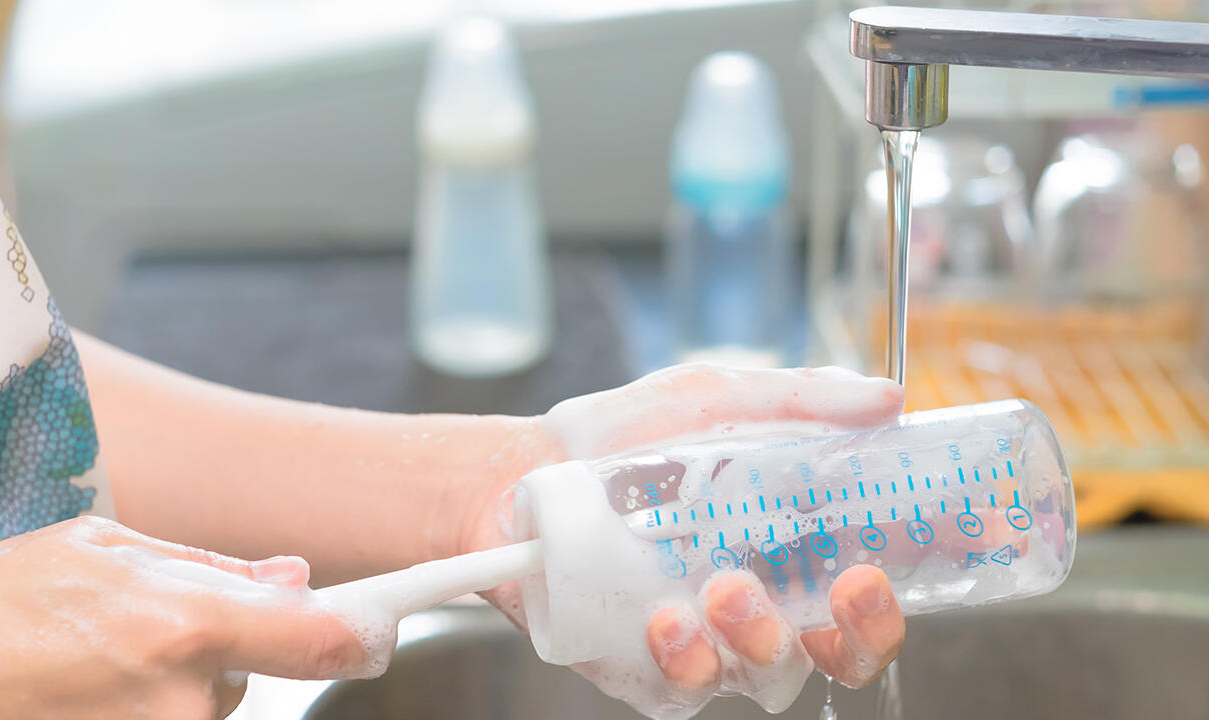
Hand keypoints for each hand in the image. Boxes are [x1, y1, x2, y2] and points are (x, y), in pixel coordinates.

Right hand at [0, 516, 389, 719]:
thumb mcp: (100, 549)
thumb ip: (212, 569)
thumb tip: (293, 578)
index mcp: (185, 625)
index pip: (327, 640)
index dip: (366, 631)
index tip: (382, 622)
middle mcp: (183, 702)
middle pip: (260, 672)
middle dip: (227, 644)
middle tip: (150, 625)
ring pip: (213, 706)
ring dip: (181, 681)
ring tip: (103, 658)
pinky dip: (151, 705)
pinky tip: (93, 687)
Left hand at [464, 364, 906, 715]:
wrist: (523, 471)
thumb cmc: (621, 436)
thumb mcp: (714, 397)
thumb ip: (798, 399)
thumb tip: (888, 398)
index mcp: (786, 547)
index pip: (865, 588)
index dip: (909, 585)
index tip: (938, 554)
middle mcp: (755, 601)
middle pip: (838, 653)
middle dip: (862, 634)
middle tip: (852, 587)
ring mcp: (703, 638)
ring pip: (766, 674)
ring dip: (760, 634)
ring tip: (725, 583)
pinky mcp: (645, 665)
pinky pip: (685, 686)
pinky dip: (686, 655)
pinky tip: (666, 614)